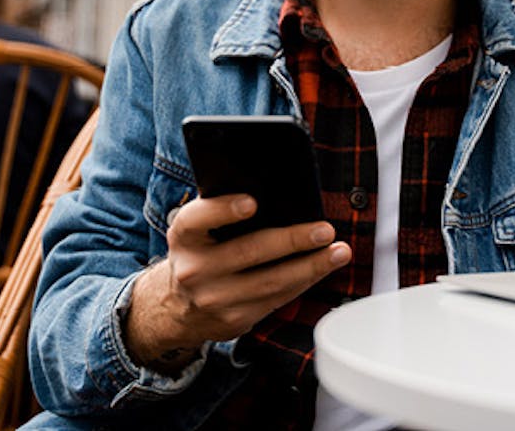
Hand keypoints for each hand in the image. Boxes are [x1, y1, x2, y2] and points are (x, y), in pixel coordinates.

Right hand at [123, 194, 350, 371]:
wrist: (177, 306)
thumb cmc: (201, 253)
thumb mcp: (198, 230)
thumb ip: (223, 210)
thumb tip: (277, 193)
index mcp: (184, 235)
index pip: (198, 218)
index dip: (224, 210)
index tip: (252, 202)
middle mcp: (194, 269)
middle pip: (249, 251)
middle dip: (292, 240)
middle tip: (324, 230)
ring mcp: (214, 298)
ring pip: (270, 281)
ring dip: (310, 266)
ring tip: (337, 252)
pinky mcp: (234, 320)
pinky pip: (277, 299)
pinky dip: (304, 282)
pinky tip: (322, 269)